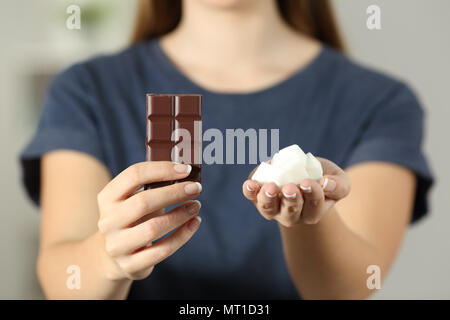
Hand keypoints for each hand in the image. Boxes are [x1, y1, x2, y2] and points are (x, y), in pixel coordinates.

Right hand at [96, 161, 201, 279]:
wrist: (115, 256)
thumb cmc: (134, 219)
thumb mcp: (135, 200)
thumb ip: (155, 186)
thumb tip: (187, 175)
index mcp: (108, 197)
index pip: (134, 175)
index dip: (162, 169)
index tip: (186, 169)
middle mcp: (108, 221)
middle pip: (143, 202)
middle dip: (174, 193)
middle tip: (196, 188)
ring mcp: (117, 245)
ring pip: (153, 228)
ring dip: (180, 215)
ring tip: (196, 206)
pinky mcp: (130, 265)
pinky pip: (162, 250)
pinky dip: (182, 235)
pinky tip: (194, 223)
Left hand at [242, 158, 350, 226]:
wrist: (301, 173)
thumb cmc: (322, 179)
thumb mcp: (339, 180)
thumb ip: (339, 185)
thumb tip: (327, 184)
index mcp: (313, 213)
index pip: (314, 207)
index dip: (312, 194)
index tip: (309, 182)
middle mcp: (291, 215)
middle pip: (290, 213)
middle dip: (290, 200)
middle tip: (290, 187)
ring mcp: (273, 208)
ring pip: (268, 209)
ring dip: (268, 199)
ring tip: (270, 187)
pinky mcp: (258, 196)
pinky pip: (252, 197)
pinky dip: (250, 191)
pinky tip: (249, 184)